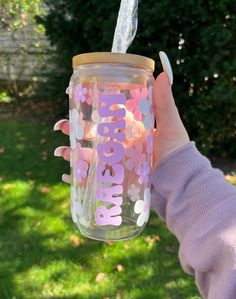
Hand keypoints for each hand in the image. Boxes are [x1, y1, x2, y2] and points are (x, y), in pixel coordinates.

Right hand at [53, 51, 189, 182]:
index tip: (78, 100)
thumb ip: (164, 102)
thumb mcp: (170, 124)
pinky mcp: (116, 179)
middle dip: (77, 130)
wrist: (179, 181)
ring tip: (61, 152)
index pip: (109, 117)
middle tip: (60, 126)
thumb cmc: (176, 151)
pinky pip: (94, 177)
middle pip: (95, 135)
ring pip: (90, 155)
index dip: (93, 109)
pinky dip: (80, 177)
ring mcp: (117, 162)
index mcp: (132, 129)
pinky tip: (67, 176)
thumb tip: (162, 74)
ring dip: (73, 153)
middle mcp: (122, 144)